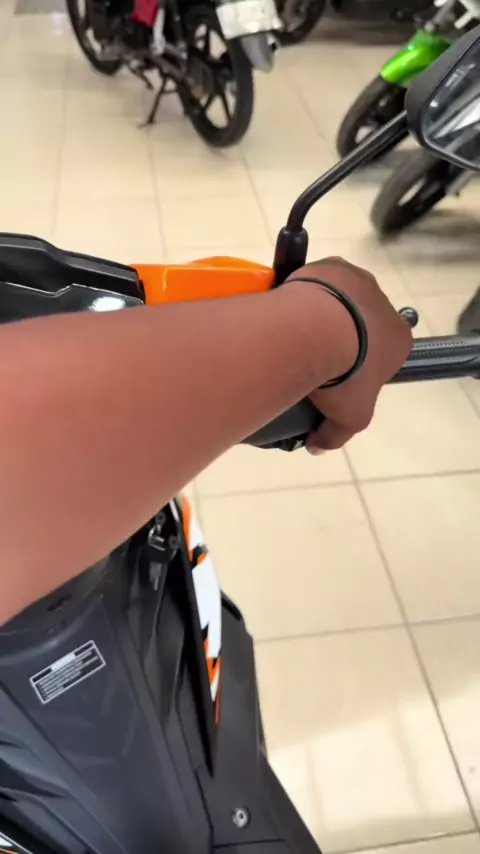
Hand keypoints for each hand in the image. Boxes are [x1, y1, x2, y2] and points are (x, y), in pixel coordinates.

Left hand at [287, 257, 412, 453]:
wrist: (315, 329)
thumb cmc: (344, 375)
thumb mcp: (348, 418)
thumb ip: (335, 435)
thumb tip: (316, 446)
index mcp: (399, 339)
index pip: (385, 353)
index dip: (362, 367)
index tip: (338, 378)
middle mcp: (384, 305)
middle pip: (363, 325)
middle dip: (342, 339)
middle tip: (313, 359)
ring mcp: (359, 281)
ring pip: (341, 301)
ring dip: (324, 314)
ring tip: (295, 335)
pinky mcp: (332, 265)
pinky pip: (320, 281)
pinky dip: (307, 294)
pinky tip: (289, 311)